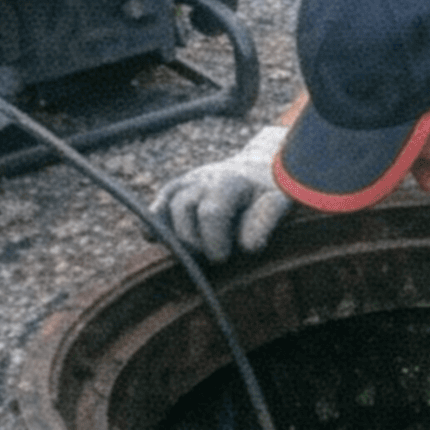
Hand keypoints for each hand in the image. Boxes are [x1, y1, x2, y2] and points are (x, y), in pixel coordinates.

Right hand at [149, 125, 292, 261]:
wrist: (256, 171)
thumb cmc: (268, 193)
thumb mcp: (277, 202)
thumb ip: (265, 221)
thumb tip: (248, 246)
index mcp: (229, 181)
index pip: (212, 212)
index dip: (214, 241)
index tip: (221, 258)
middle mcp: (201, 179)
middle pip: (182, 211)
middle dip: (194, 241)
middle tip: (211, 258)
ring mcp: (184, 184)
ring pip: (163, 210)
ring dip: (173, 237)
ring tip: (193, 253)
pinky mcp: (172, 193)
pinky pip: (154, 209)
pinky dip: (151, 226)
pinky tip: (155, 239)